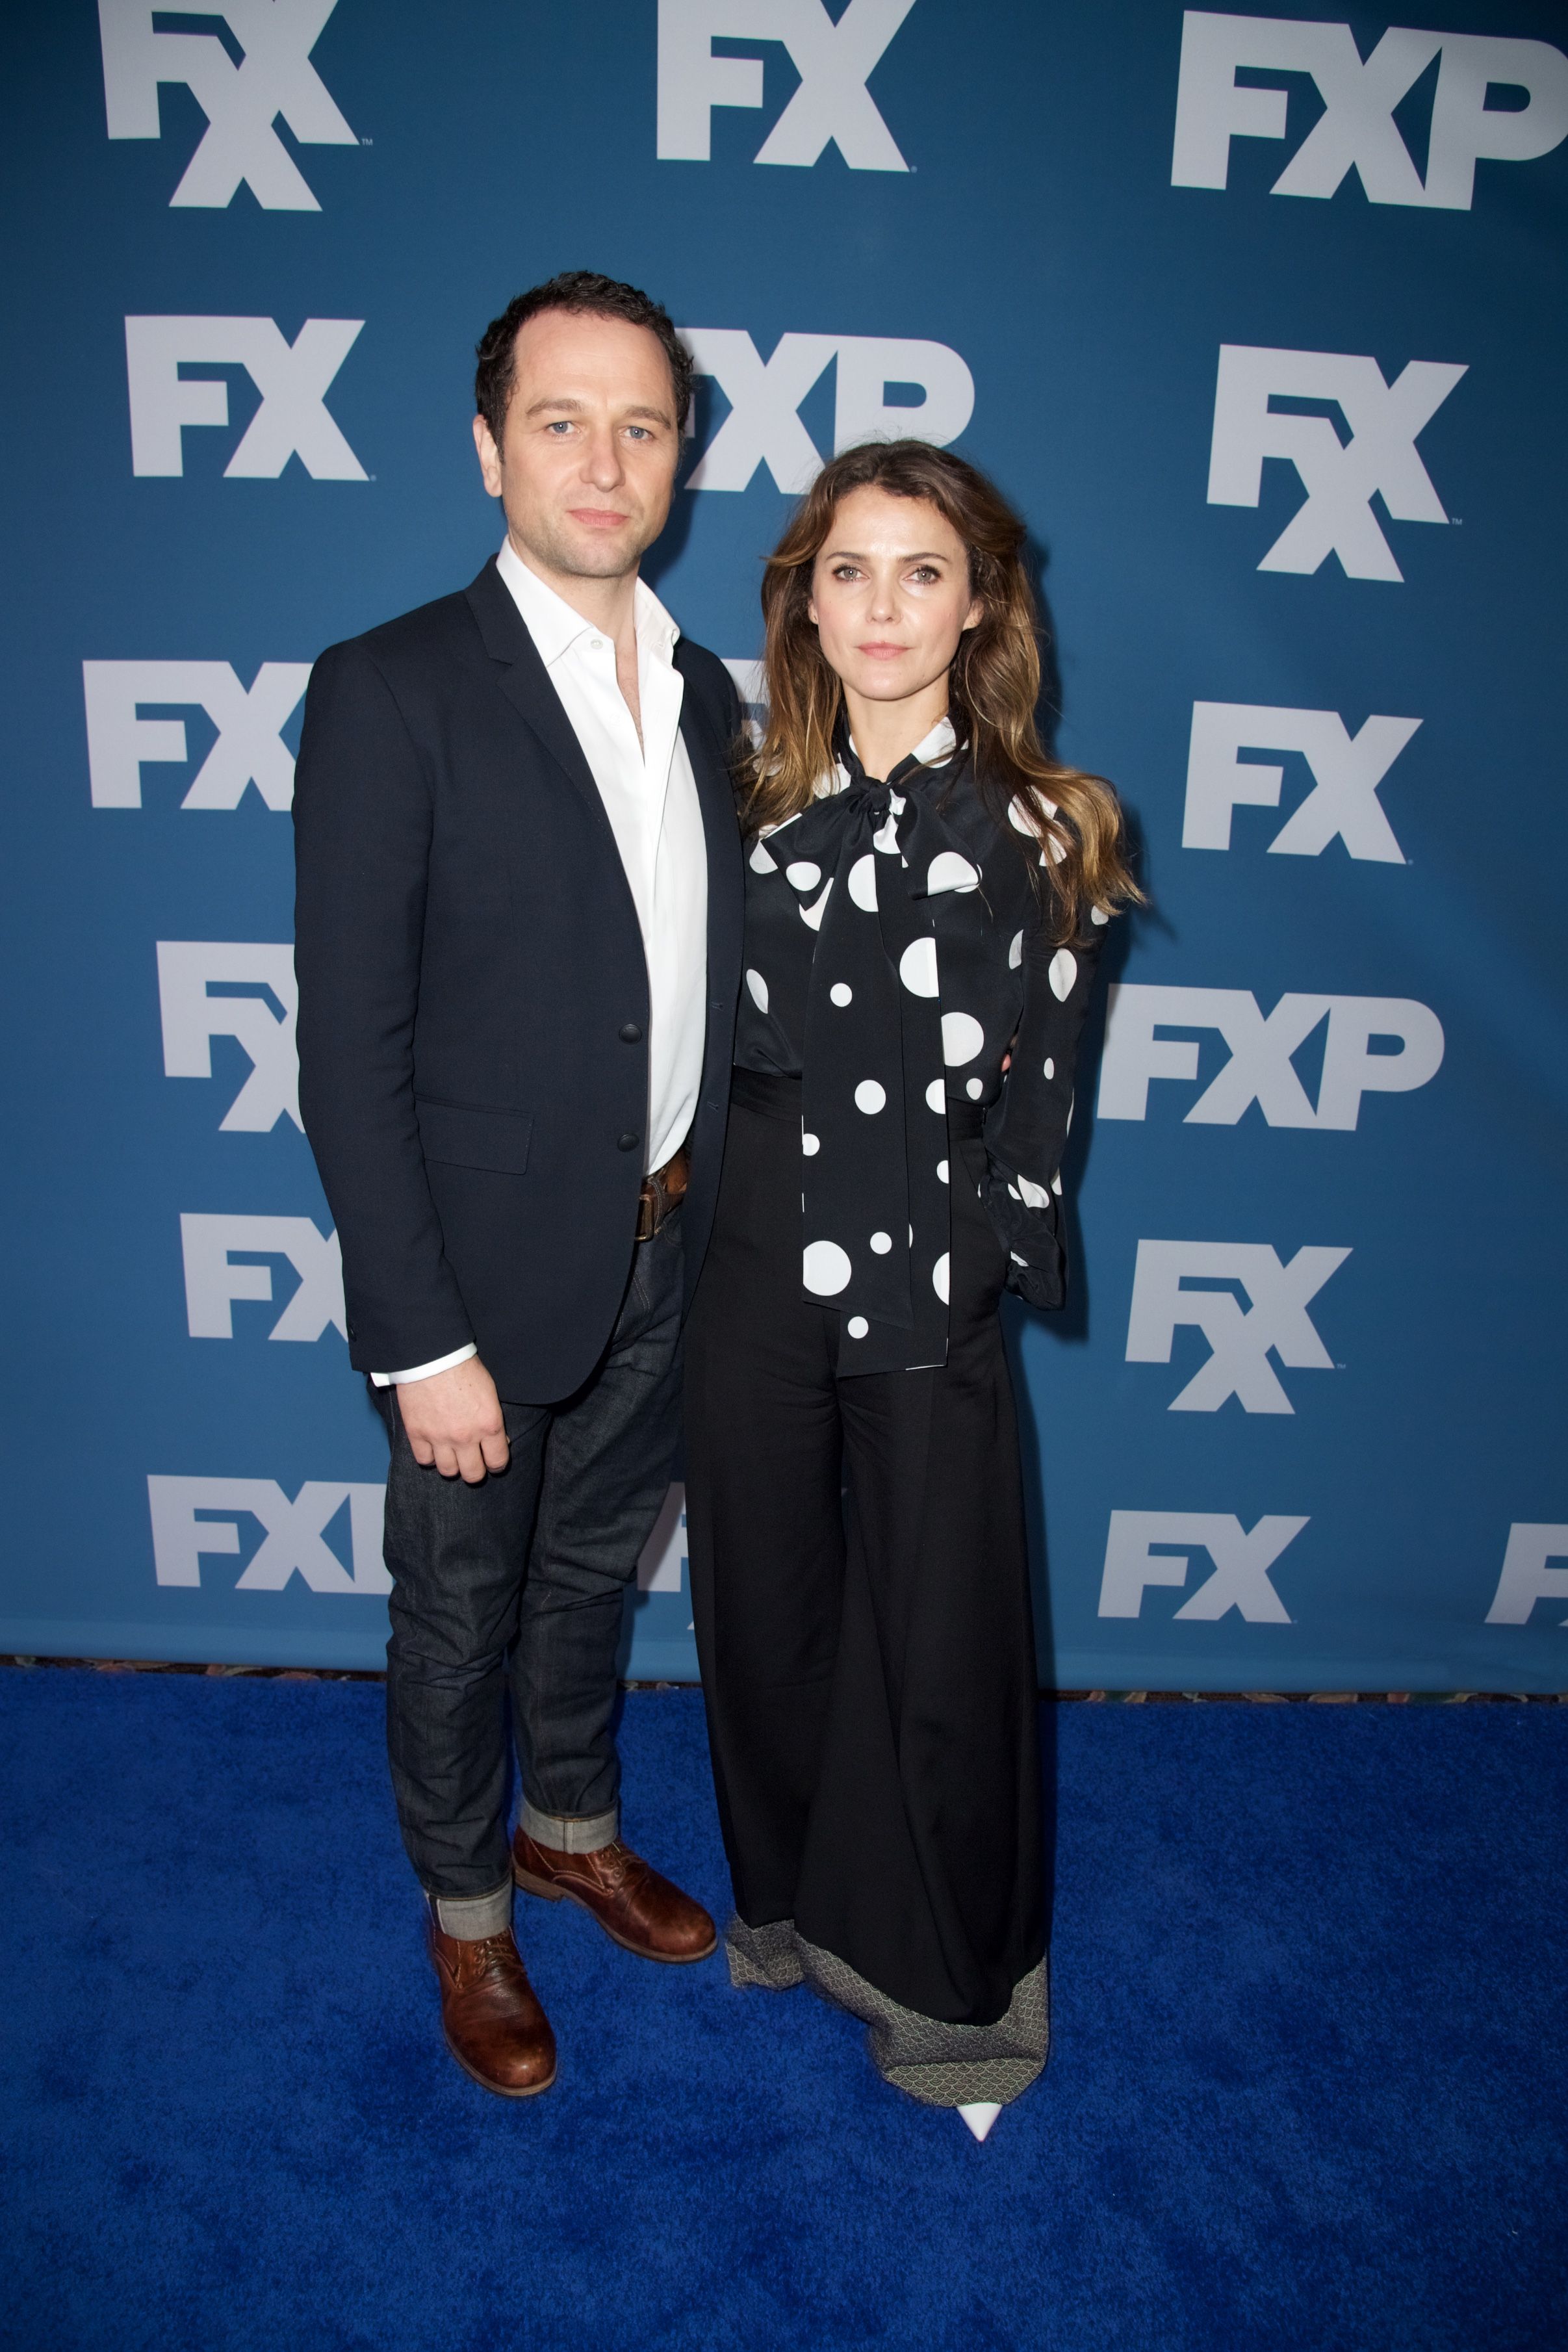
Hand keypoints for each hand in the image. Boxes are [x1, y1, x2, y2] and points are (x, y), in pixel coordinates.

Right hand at [396, 1357, 508, 1482]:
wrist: (432, 1355)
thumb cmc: (464, 1368)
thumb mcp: (490, 1393)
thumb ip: (494, 1421)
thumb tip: (500, 1441)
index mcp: (489, 1425)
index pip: (498, 1462)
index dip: (496, 1464)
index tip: (492, 1461)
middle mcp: (466, 1437)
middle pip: (473, 1474)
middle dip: (475, 1470)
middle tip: (472, 1462)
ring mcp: (439, 1437)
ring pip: (448, 1471)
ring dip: (452, 1466)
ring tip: (451, 1455)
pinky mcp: (417, 1433)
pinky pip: (424, 1460)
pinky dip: (429, 1457)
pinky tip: (432, 1448)